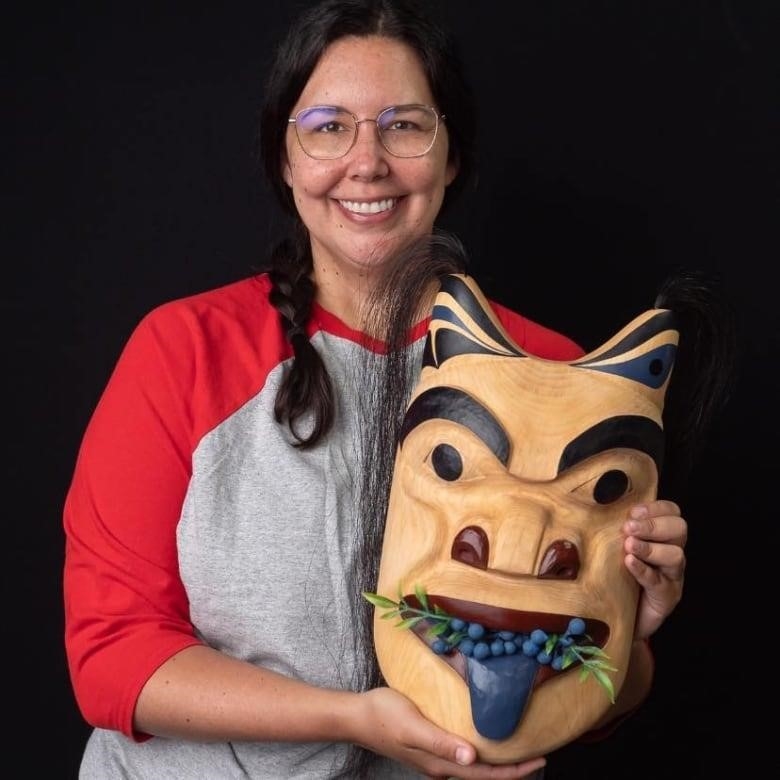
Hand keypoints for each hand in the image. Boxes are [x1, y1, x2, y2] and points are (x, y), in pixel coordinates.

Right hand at [354, 687, 545, 778]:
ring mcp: (434, 758)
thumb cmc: (384, 716)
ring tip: (518, 745)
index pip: (485, 774)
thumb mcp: (413, 726)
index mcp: (441, 764)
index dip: (514, 770)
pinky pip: (461, 753)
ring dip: (497, 760)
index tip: (540, 759)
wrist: (357, 717)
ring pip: (474, 765)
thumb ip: (441, 742)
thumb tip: (473, 759)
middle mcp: (441, 765)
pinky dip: (480, 749)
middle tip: (539, 752)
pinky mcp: (429, 746)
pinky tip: (484, 734)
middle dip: (512, 767)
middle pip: (484, 773)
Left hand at [623, 498, 686, 639]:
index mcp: (662, 536)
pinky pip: (659, 581)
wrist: (620, 616)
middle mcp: (671, 553)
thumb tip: (594, 506)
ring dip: (650, 547)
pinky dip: (644, 570)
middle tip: (628, 528)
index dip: (656, 508)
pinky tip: (629, 563)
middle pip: (679, 529)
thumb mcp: (616, 548)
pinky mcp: (666, 597)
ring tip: (629, 546)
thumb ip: (615, 530)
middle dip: (653, 525)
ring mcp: (672, 576)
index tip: (633, 512)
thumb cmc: (617, 576)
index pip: (672, 512)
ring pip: (675, 555)